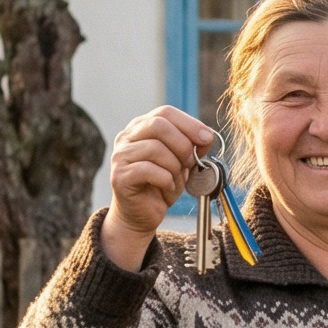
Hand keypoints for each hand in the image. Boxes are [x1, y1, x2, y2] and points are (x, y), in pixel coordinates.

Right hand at [101, 105, 215, 268]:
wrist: (142, 214)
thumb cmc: (162, 185)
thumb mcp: (183, 162)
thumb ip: (192, 146)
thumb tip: (206, 136)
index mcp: (142, 127)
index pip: (166, 112)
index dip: (189, 123)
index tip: (207, 138)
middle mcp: (127, 137)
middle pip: (158, 125)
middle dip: (183, 144)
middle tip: (191, 162)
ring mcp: (120, 156)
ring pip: (155, 148)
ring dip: (175, 166)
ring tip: (176, 179)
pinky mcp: (120, 176)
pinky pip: (148, 170)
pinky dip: (165, 180)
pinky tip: (167, 187)